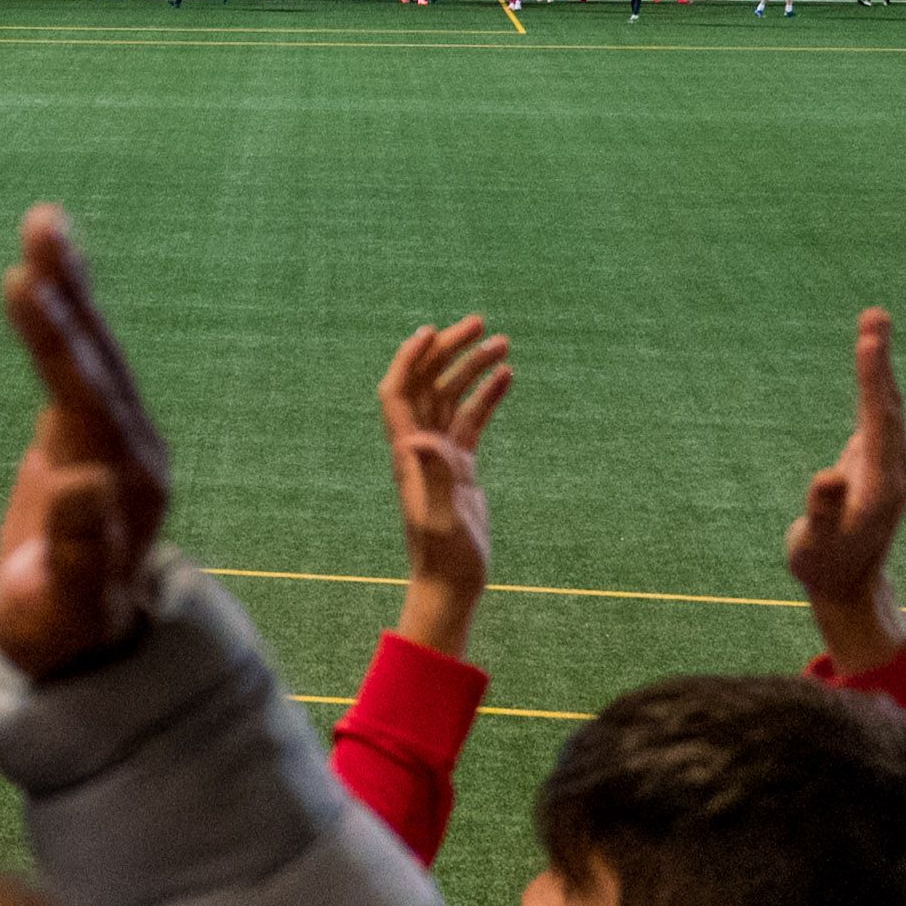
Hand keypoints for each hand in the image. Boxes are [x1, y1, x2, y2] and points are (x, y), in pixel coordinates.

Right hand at [0, 207, 172, 677]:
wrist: (82, 645)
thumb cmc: (62, 629)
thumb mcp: (64, 601)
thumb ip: (77, 546)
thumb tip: (82, 481)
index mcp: (129, 480)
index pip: (88, 394)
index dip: (56, 340)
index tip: (26, 285)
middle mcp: (131, 447)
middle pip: (98, 356)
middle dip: (69, 291)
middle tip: (41, 224)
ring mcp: (113, 436)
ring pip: (92, 349)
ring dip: (69, 287)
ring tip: (43, 222)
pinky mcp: (90, 432)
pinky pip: (77, 360)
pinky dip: (62, 313)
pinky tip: (46, 274)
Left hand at [375, 316, 511, 660]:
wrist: (452, 583)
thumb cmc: (444, 557)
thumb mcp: (440, 517)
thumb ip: (433, 478)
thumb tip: (417, 440)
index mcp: (407, 453)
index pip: (398, 392)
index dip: (409, 359)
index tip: (432, 330)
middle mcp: (419, 448)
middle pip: (427, 385)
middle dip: (448, 351)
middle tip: (480, 323)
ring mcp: (440, 455)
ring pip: (451, 398)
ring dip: (471, 368)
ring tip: (502, 343)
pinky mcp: (461, 467)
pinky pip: (471, 421)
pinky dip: (486, 397)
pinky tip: (506, 376)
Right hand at [785, 306, 905, 672]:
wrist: (850, 587)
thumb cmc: (823, 565)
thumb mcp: (813, 544)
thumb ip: (821, 511)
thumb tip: (829, 476)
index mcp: (880, 486)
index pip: (879, 421)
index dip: (874, 380)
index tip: (869, 342)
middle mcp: (895, 471)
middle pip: (890, 406)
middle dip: (881, 360)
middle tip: (875, 314)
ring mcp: (891, 467)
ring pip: (889, 408)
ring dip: (881, 366)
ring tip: (874, 322)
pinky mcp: (882, 465)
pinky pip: (882, 416)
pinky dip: (877, 385)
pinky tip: (873, 362)